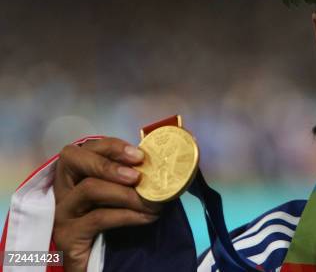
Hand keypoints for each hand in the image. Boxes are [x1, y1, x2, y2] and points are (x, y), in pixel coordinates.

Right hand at [53, 138, 161, 271]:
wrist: (98, 266)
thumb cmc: (112, 224)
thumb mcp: (120, 196)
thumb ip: (131, 178)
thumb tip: (162, 164)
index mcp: (76, 174)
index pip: (87, 148)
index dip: (113, 147)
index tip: (140, 155)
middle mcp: (63, 188)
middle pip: (74, 159)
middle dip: (110, 164)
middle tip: (138, 176)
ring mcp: (62, 212)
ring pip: (89, 188)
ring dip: (125, 193)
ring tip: (151, 202)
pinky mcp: (67, 235)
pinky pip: (98, 218)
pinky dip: (127, 215)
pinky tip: (146, 217)